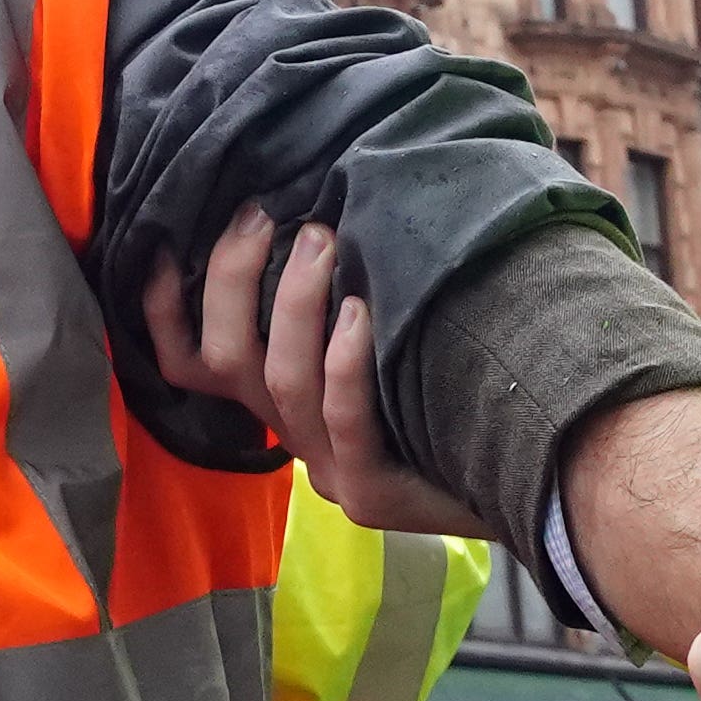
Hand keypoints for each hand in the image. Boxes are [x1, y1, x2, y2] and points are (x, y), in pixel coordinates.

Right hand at [134, 210, 487, 539]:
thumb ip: (336, 302)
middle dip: (234, 280)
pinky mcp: (373, 494)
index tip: (167, 241)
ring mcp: (329, 473)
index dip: (165, 309)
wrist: (534, 477)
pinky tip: (360, 312)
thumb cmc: (454, 386)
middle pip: (225, 361)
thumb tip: (311, 207)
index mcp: (279, 406)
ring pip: (284, 383)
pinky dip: (345, 363)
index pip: (189, 363)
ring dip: (294, 304)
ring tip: (323, 239)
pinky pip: (345, 420)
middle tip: (266, 215)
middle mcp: (293, 440)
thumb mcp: (380, 339)